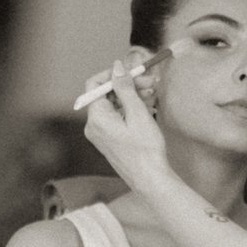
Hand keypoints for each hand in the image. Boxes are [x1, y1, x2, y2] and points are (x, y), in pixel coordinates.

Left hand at [79, 53, 170, 189]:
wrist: (150, 179)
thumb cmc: (145, 148)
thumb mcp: (137, 113)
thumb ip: (125, 88)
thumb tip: (116, 67)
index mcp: (96, 118)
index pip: (95, 85)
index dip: (113, 74)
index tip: (133, 72)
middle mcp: (93, 125)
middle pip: (106, 95)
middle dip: (128, 85)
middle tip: (151, 82)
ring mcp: (100, 134)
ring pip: (114, 105)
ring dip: (132, 96)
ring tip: (153, 94)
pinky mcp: (109, 140)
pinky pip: (116, 117)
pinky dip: (130, 109)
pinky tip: (148, 107)